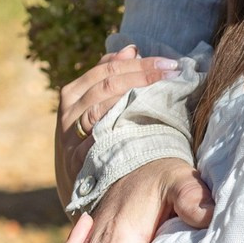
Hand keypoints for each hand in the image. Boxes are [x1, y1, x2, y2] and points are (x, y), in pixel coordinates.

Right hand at [54, 45, 181, 201]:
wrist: (79, 194)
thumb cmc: (94, 144)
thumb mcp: (94, 110)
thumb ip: (108, 80)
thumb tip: (130, 48)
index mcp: (73, 97)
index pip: (107, 71)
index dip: (139, 65)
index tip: (170, 64)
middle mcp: (69, 116)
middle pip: (105, 87)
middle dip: (142, 75)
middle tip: (174, 72)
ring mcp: (71, 140)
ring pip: (100, 109)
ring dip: (135, 97)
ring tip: (167, 91)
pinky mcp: (79, 163)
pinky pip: (101, 142)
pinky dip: (122, 129)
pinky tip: (147, 123)